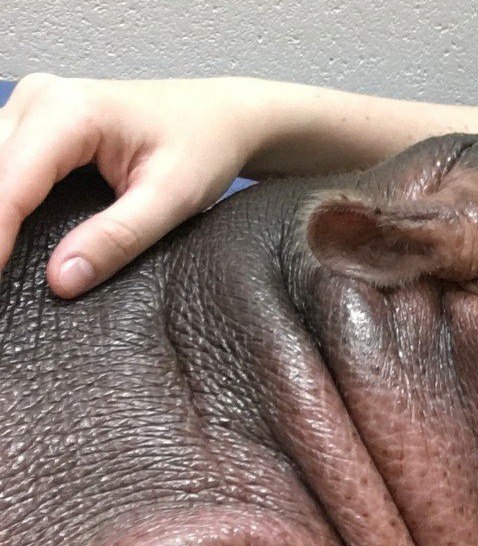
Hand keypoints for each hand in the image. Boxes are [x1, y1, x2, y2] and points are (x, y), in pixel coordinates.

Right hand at [0, 74, 260, 296]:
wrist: (223, 117)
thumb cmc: (204, 149)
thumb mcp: (171, 200)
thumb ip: (117, 239)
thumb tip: (61, 280)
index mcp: (68, 112)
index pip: (10, 182)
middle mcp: (40, 99)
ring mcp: (34, 106)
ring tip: (3, 260)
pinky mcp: (38, 123)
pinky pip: (3, 162)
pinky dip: (3, 198)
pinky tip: (9, 234)